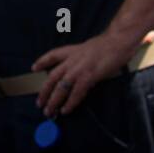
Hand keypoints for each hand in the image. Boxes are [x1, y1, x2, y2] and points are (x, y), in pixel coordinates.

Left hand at [31, 30, 153, 116]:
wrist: (119, 41)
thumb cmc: (108, 44)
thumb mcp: (88, 48)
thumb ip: (80, 57)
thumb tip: (77, 66)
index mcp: (72, 51)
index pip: (53, 55)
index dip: (42, 61)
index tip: (34, 68)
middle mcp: (72, 59)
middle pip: (52, 77)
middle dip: (44, 92)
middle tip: (40, 104)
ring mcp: (79, 68)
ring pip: (61, 87)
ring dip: (54, 101)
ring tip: (49, 111)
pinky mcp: (89, 76)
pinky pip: (76, 93)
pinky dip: (70, 103)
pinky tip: (65, 110)